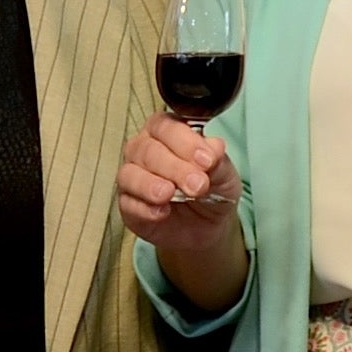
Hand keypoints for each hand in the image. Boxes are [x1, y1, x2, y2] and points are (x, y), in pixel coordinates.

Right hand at [115, 117, 244, 295]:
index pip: (166, 126)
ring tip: (170, 194)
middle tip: (197, 184)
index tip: (206, 160)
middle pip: (148, 150)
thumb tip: (213, 148)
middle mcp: (144, 150)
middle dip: (174, 167)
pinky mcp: (127, 205)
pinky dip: (144, 208)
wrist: (209, 225)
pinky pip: (128, 203)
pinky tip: (162, 212)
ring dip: (150, 185)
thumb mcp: (224, 173)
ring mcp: (132, 177)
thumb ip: (218, 160)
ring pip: (130, 174)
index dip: (185, 142)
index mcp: (167, 132)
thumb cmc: (212, 189)